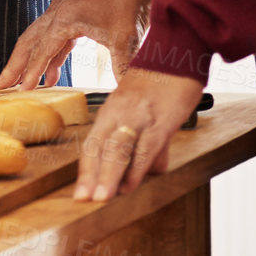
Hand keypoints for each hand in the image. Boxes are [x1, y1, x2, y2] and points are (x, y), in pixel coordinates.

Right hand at [0, 0, 150, 88]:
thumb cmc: (127, 4)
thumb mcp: (125, 38)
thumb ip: (120, 67)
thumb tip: (123, 93)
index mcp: (65, 18)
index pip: (43, 49)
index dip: (32, 71)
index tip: (22, 89)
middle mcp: (57, 13)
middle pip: (29, 41)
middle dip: (15, 65)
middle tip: (0, 84)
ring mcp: (61, 12)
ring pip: (36, 39)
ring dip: (27, 60)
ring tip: (17, 82)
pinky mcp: (69, 15)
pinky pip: (52, 38)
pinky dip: (49, 57)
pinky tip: (51, 76)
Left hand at [73, 68, 201, 200]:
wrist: (176, 56)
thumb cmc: (159, 83)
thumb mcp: (144, 111)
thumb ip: (147, 142)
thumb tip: (153, 169)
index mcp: (110, 112)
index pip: (92, 144)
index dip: (86, 170)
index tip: (80, 192)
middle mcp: (119, 114)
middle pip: (100, 148)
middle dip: (91, 176)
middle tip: (83, 199)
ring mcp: (138, 117)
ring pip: (118, 149)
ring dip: (109, 175)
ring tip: (101, 197)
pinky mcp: (159, 121)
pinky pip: (144, 148)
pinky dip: (136, 168)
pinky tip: (130, 184)